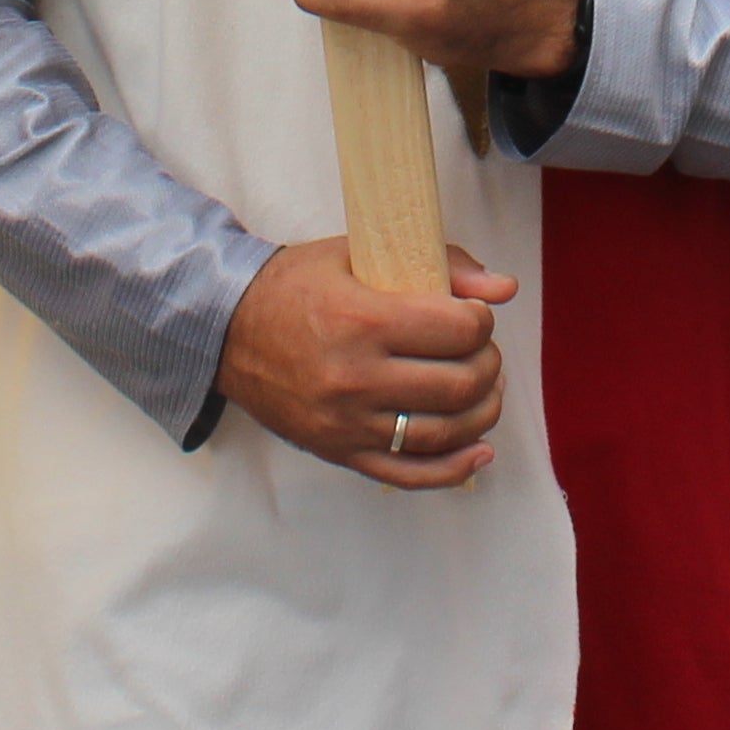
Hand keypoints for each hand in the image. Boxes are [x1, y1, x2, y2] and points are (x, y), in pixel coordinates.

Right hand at [219, 236, 517, 488]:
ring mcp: (348, 423)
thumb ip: (438, 263)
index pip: (457, 330)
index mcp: (361, 320)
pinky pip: (410, 474)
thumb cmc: (292, 287)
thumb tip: (504, 288)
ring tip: (483, 389)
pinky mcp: (340, 452)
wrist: (224, 332)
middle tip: (480, 350)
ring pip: (444, 432)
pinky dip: (455, 468)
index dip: (480, 321)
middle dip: (487, 364)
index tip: (473, 314)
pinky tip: (480, 451)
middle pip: (458, 384)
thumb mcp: (357, 254)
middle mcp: (356, 378)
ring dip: (481, 411)